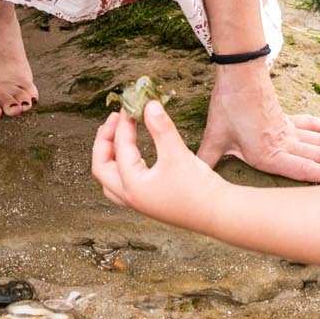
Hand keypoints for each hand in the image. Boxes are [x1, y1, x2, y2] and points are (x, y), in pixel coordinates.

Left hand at [91, 100, 225, 229]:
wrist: (218, 214)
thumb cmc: (199, 188)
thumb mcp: (177, 153)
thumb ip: (161, 128)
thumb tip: (149, 104)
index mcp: (132, 185)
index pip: (120, 147)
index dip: (124, 123)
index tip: (130, 106)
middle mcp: (131, 197)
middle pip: (101, 167)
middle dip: (104, 141)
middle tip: (113, 121)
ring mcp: (139, 203)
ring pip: (109, 180)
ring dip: (108, 157)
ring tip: (116, 137)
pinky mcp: (149, 203)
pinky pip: (122, 185)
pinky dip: (120, 168)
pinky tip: (134, 156)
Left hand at [197, 68, 319, 182]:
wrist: (236, 71)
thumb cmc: (226, 105)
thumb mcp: (213, 138)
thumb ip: (205, 161)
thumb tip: (187, 184)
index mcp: (271, 154)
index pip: (308, 170)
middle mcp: (286, 144)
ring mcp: (290, 131)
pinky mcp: (287, 119)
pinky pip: (313, 127)